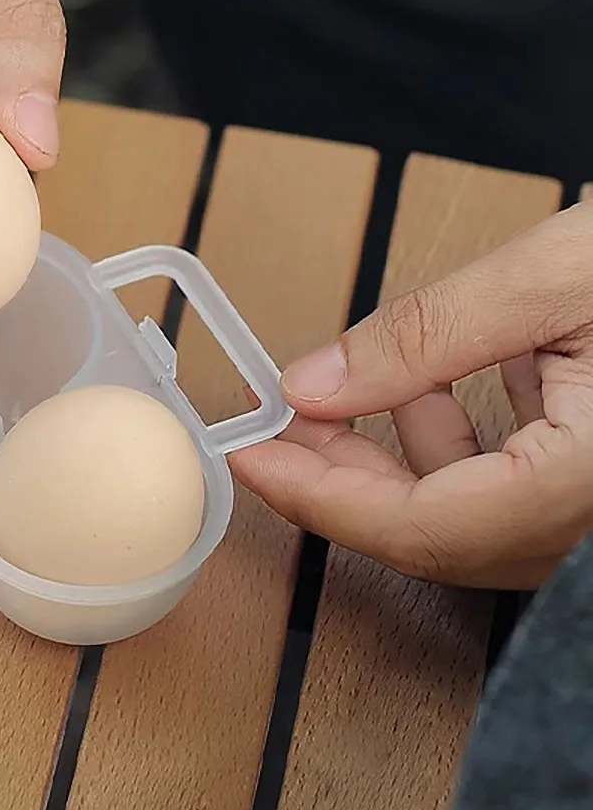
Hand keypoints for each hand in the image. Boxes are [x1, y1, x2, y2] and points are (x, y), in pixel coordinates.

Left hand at [230, 201, 592, 588]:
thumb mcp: (554, 278)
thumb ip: (425, 337)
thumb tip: (312, 384)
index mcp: (589, 487)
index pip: (424, 529)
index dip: (321, 498)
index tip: (250, 453)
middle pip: (440, 531)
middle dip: (346, 476)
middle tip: (279, 424)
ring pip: (476, 512)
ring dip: (401, 455)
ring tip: (356, 392)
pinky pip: (519, 484)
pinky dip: (464, 438)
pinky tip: (444, 385)